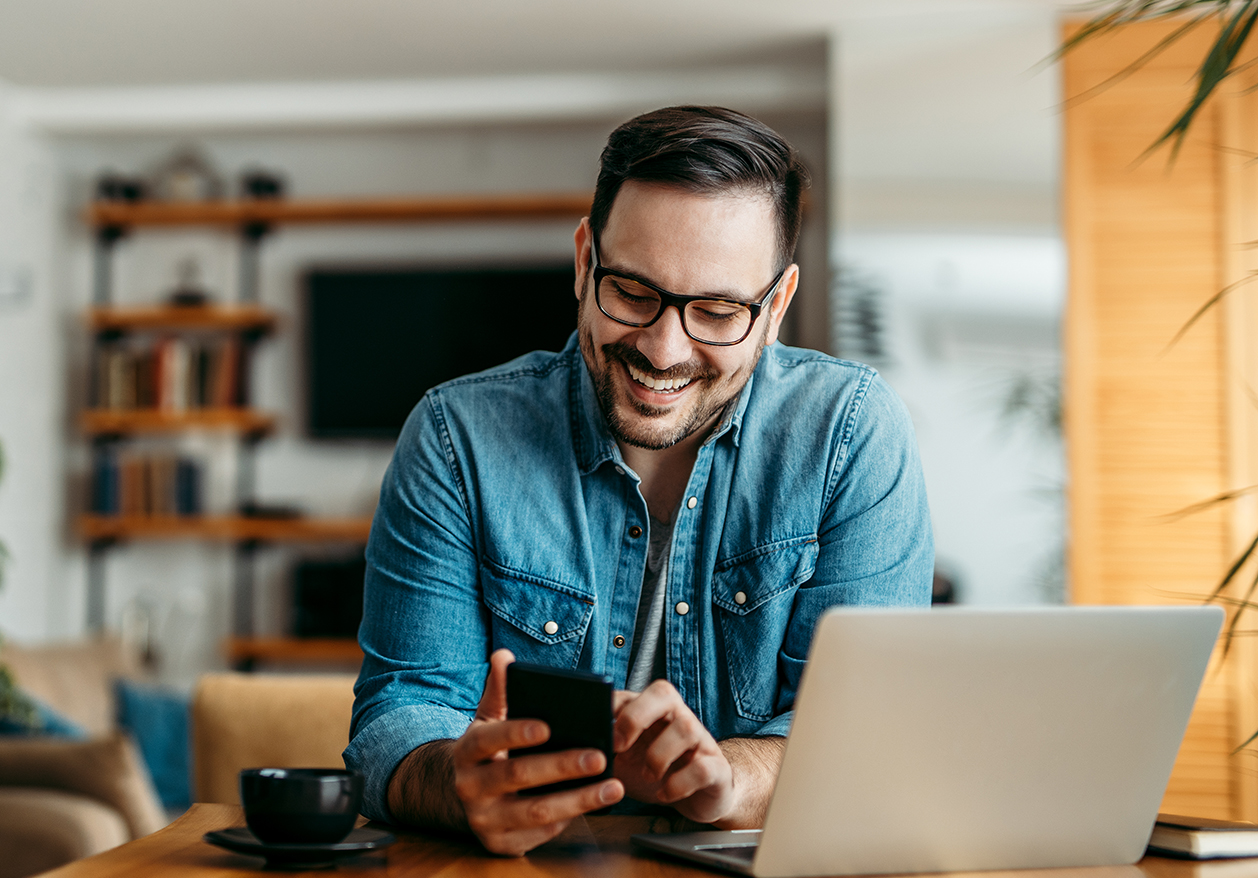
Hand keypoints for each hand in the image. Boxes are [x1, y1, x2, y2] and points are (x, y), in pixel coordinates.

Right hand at [449, 649, 624, 854]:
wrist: (467, 795)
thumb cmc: (489, 750)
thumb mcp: (490, 719)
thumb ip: (500, 690)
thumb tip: (503, 656)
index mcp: (467, 751)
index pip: (489, 740)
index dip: (516, 733)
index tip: (547, 726)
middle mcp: (470, 787)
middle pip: (517, 776)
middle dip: (561, 767)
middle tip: (598, 756)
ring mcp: (485, 820)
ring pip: (536, 811)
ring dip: (579, 800)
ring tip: (613, 787)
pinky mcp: (502, 844)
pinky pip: (541, 833)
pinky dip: (571, 819)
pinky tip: (596, 804)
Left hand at [611, 680, 735, 823]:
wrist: (700, 794)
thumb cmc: (658, 770)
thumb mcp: (628, 758)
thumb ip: (607, 747)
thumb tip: (575, 748)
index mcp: (653, 711)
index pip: (632, 693)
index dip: (612, 707)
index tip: (597, 729)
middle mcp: (678, 717)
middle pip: (663, 692)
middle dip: (636, 716)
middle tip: (619, 745)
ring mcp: (699, 740)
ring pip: (686, 728)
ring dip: (658, 755)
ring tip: (648, 776)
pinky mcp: (715, 767)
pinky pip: (702, 767)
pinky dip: (679, 783)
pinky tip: (666, 793)